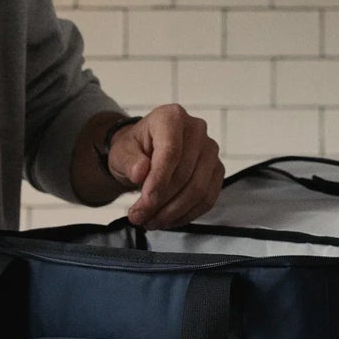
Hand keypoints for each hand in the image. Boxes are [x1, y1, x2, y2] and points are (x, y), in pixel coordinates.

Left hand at [108, 104, 224, 228]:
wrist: (145, 154)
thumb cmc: (135, 149)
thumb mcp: (121, 152)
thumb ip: (129, 161)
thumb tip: (141, 172)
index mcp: (171, 117)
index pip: (171, 152)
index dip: (158, 181)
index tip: (145, 201)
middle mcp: (196, 130)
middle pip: (184, 174)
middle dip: (160, 202)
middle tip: (139, 216)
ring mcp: (210, 151)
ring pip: (198, 190)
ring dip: (173, 212)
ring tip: (151, 221)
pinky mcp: (216, 171)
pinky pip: (207, 199)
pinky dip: (186, 215)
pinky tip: (168, 219)